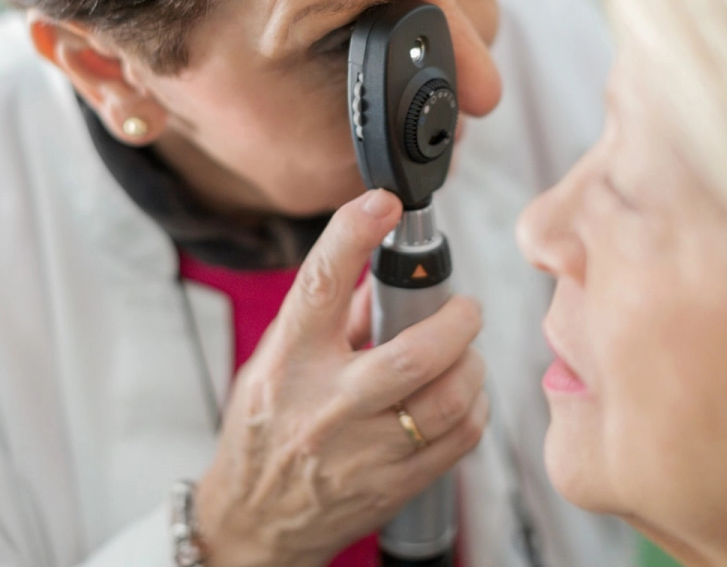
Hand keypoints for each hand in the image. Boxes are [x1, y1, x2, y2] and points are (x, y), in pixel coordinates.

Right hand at [196, 190, 488, 566]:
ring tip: (464, 354)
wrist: (252, 523)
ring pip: (449, 399)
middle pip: (414, 355)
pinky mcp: (393, 485)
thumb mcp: (273, 363)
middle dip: (456, 322)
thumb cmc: (263, 433)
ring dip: (471, 366)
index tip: (383, 203)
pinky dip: (474, 408)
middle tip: (465, 308)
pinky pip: (459, 438)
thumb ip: (327, 319)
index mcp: (288, 362)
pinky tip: (462, 397)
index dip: (352, 236)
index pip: (318, 286)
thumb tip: (380, 276)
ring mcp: (362, 452)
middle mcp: (325, 405)